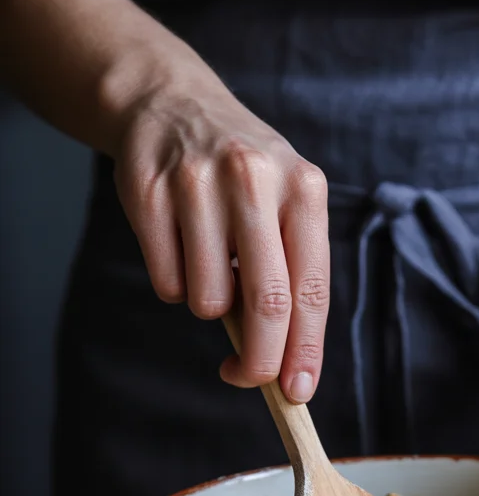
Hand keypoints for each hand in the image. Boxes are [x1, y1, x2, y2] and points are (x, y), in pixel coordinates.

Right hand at [113, 81, 329, 401]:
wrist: (173, 104)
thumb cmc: (244, 178)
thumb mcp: (285, 205)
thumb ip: (293, 276)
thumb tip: (287, 368)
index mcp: (304, 189)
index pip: (311, 290)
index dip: (306, 350)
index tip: (297, 391)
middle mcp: (255, 179)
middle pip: (267, 304)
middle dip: (259, 359)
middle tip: (247, 377)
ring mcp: (198, 183)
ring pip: (208, 300)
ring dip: (209, 307)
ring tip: (211, 265)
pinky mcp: (149, 192)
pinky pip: (167, 282)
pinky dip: (175, 285)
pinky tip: (180, 245)